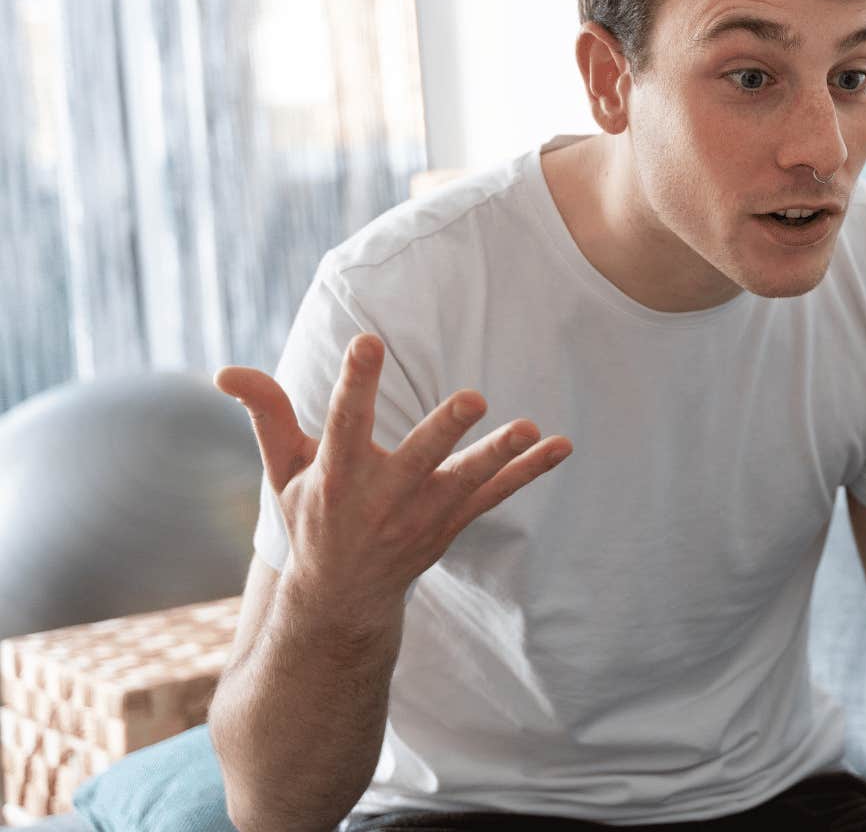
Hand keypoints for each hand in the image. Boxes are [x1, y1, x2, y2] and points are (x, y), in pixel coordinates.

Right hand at [216, 333, 571, 610]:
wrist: (341, 599)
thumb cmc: (310, 519)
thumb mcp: (281, 471)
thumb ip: (266, 414)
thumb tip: (227, 370)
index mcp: (337, 478)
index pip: (344, 424)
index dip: (355, 384)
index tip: (368, 342)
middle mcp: (383, 498)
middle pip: (418, 459)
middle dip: (444, 431)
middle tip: (473, 398)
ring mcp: (423, 515)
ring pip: (466, 482)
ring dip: (499, 456)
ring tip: (529, 427)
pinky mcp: (452, 523)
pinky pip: (497, 496)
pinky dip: (530, 473)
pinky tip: (563, 445)